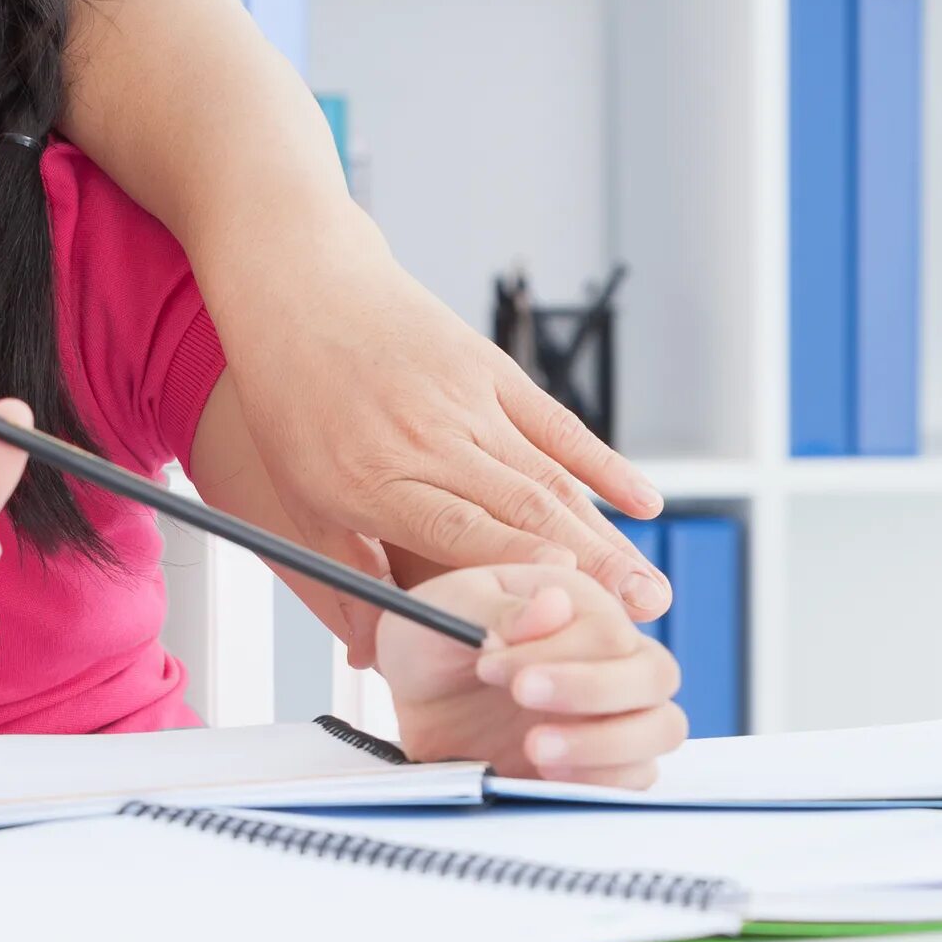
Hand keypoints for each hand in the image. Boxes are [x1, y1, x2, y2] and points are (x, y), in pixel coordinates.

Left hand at [221, 214, 669, 661]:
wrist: (301, 288)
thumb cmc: (293, 398)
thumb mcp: (294, 496)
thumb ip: (341, 574)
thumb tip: (373, 653)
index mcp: (374, 476)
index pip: (457, 533)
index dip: (516, 571)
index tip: (567, 608)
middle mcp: (427, 438)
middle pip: (520, 512)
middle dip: (588, 571)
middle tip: (641, 619)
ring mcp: (465, 399)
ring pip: (549, 477)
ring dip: (605, 535)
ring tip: (649, 586)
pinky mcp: (490, 368)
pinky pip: (557, 424)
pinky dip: (603, 464)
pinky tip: (642, 503)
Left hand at [377, 560, 685, 786]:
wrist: (412, 706)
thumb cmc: (429, 645)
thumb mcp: (443, 613)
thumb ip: (494, 608)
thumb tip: (555, 606)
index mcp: (577, 600)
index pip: (607, 628)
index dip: (557, 652)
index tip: (490, 666)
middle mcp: (608, 652)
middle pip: (654, 673)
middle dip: (592, 691)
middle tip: (521, 698)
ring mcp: (613, 709)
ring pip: (662, 727)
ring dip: (605, 743)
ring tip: (534, 747)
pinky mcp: (605, 760)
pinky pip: (639, 776)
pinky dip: (603, 779)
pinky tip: (547, 773)